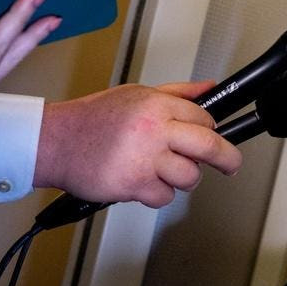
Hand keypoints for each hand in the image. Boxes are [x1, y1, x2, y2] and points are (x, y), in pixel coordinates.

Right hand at [34, 80, 241, 206]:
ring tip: (164, 170)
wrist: (55, 141)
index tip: (210, 136)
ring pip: (190, 177)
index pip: (205, 118)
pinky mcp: (134, 184)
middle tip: (231, 165)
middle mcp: (155, 130)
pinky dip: (156, 194)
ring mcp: (146, 159)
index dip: (210, 130)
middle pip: (210, 146)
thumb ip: (177, 93)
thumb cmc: (93, 119)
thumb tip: (209, 88)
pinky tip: (142, 181)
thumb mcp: (137, 94)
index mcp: (157, 105)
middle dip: (228, 158)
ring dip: (182, 178)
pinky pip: (164, 197)